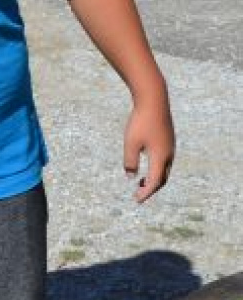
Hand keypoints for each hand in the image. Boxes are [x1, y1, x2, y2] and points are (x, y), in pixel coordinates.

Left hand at [123, 83, 174, 201]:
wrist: (154, 99)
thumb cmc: (140, 121)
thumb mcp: (130, 143)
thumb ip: (130, 162)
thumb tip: (131, 176)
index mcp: (160, 157)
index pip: (154, 182)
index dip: (145, 193)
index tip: (136, 200)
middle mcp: (169, 154)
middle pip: (162, 178)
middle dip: (151, 188)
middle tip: (139, 194)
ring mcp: (170, 146)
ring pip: (165, 169)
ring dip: (155, 178)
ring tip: (141, 182)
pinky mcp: (169, 139)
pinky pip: (165, 160)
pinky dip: (157, 168)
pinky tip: (146, 163)